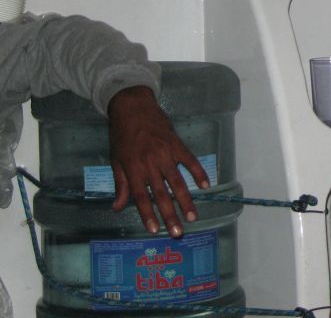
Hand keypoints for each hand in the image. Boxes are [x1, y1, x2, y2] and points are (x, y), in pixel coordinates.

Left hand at [107, 86, 209, 237]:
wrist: (133, 107)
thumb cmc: (121, 135)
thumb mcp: (116, 160)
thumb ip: (120, 184)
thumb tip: (118, 207)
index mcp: (133, 169)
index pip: (141, 197)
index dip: (148, 215)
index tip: (155, 230)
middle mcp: (150, 163)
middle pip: (161, 194)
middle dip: (170, 215)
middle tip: (178, 232)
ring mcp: (165, 153)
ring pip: (177, 182)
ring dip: (186, 200)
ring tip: (193, 216)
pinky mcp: (177, 144)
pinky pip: (190, 161)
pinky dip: (198, 173)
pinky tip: (205, 185)